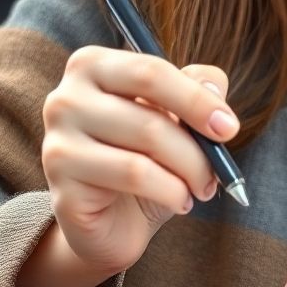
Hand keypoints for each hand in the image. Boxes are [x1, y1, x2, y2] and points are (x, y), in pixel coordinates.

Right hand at [41, 46, 240, 275]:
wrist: (114, 220)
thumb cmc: (147, 157)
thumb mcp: (178, 116)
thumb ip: (199, 87)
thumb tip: (213, 89)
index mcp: (92, 65)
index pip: (150, 71)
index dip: (196, 99)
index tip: (229, 127)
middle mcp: (65, 97)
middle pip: (150, 114)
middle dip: (197, 146)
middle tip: (220, 169)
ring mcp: (57, 142)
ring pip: (145, 150)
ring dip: (189, 172)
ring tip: (201, 187)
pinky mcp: (61, 185)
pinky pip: (133, 179)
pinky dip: (170, 191)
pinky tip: (180, 200)